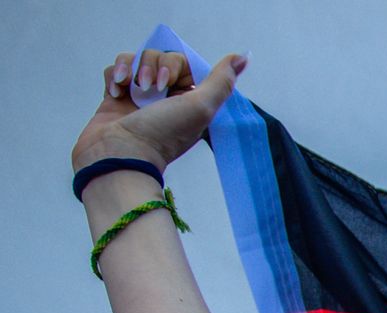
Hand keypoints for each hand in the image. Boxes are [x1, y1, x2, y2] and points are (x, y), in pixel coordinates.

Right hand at [72, 48, 245, 174]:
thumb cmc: (162, 134)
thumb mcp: (201, 107)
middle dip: (151, 67)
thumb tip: (243, 57)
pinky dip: (114, 77)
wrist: (120, 154)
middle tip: (149, 88)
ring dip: (131, 69)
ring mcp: (141, 96)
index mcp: (190, 99)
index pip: (183, 62)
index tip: (169, 81)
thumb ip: (221, 82)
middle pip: (158, 57)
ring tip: (128, 88)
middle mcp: (167, 96)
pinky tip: (115, 94)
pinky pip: (116, 70)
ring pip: (136, 60)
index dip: (174, 65)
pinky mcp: (117, 97)